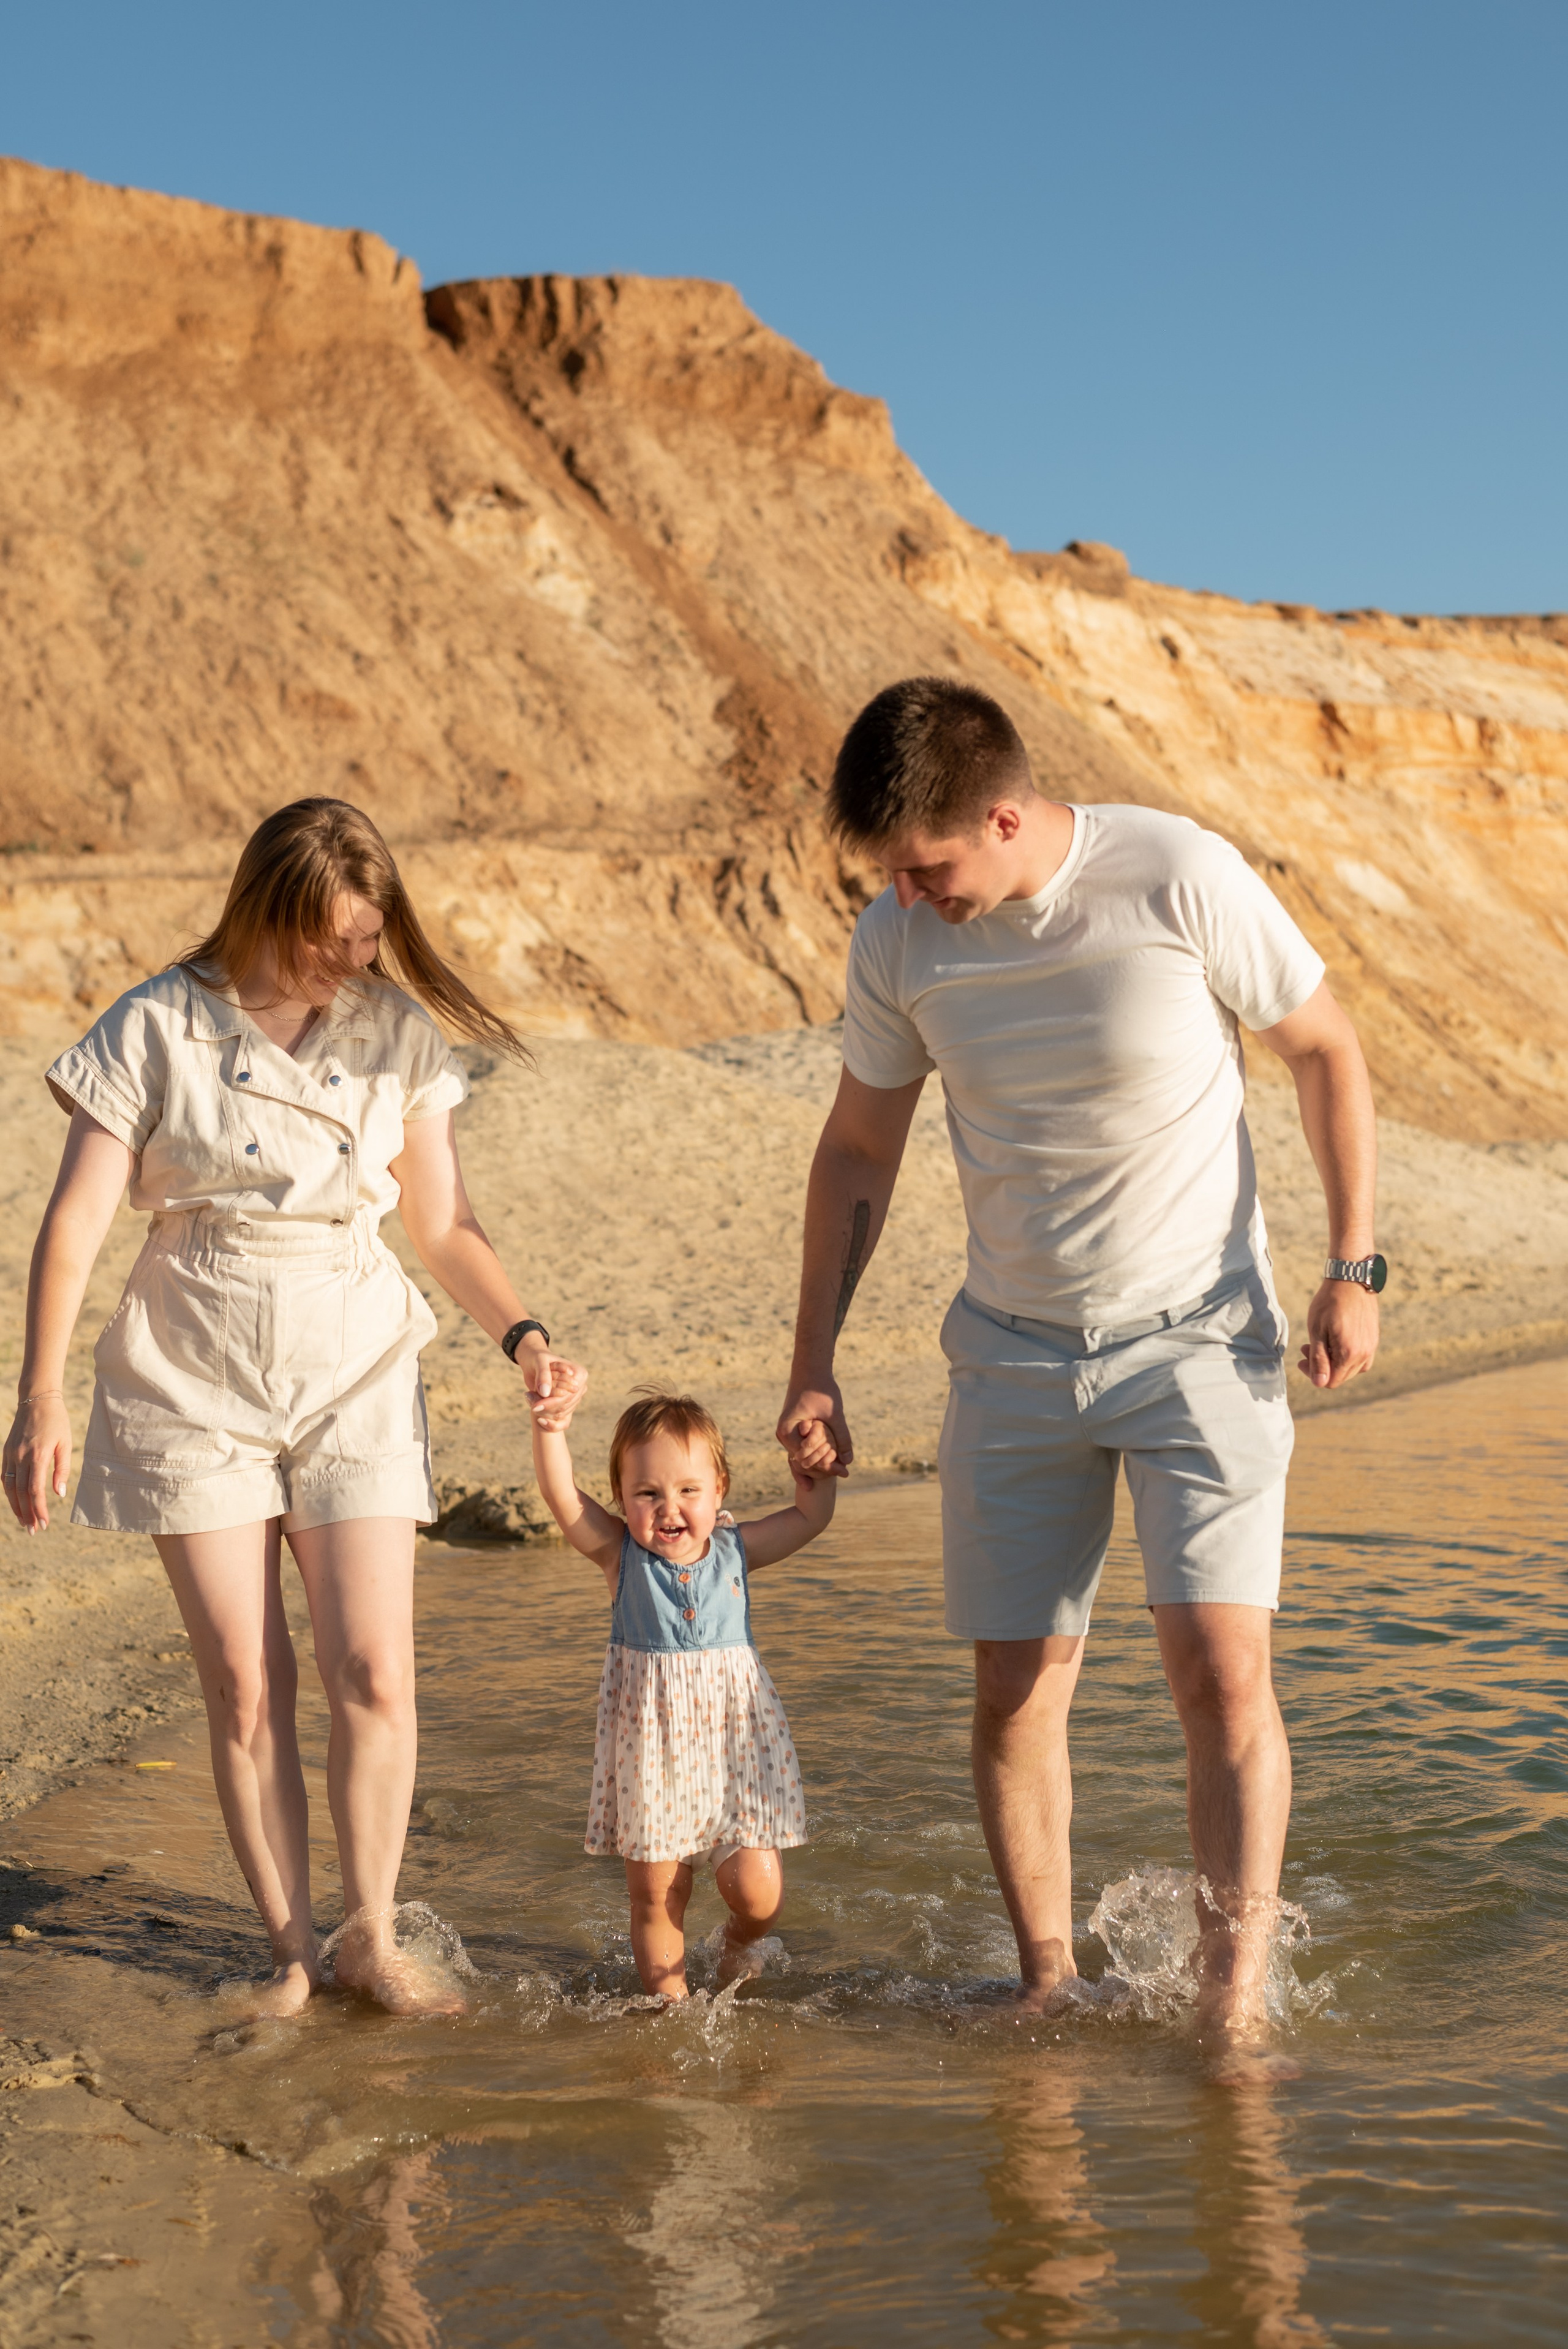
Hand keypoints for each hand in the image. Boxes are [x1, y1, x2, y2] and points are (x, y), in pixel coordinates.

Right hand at [3, 1392, 71, 1532]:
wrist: (37, 1400)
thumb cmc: (57, 1422)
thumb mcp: (65, 1444)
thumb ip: (62, 1469)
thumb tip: (59, 1494)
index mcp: (37, 1455)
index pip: (35, 1490)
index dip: (39, 1509)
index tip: (44, 1524)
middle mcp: (20, 1457)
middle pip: (21, 1493)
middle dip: (27, 1514)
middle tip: (34, 1531)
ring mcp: (10, 1454)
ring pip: (10, 1487)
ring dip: (17, 1507)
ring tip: (25, 1523)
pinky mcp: (6, 1452)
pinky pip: (5, 1477)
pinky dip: (10, 1493)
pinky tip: (16, 1504)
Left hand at [516, 1340, 587, 1430]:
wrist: (534, 1362)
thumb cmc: (538, 1358)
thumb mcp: (539, 1362)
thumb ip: (543, 1376)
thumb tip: (545, 1392)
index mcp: (580, 1374)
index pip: (567, 1395)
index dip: (551, 1402)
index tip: (534, 1407)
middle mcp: (580, 1386)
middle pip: (565, 1406)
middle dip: (547, 1408)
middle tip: (530, 1404)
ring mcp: (575, 1396)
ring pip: (562, 1413)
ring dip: (545, 1412)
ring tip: (531, 1402)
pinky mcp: (568, 1403)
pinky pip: (561, 1418)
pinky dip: (549, 1419)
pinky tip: (538, 1417)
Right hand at [777, 1379, 851, 1476]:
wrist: (810, 1369)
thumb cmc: (820, 1388)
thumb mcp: (834, 1414)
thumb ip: (842, 1437)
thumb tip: (849, 1460)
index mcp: (787, 1432)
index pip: (807, 1460)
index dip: (826, 1466)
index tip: (844, 1471)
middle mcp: (783, 1435)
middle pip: (804, 1460)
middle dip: (824, 1464)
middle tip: (844, 1470)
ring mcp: (788, 1432)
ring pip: (805, 1453)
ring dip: (822, 1458)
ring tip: (841, 1464)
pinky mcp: (794, 1428)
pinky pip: (805, 1445)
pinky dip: (818, 1450)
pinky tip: (834, 1454)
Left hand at [1296, 1280, 1378, 1389]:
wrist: (1351, 1279)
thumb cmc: (1330, 1302)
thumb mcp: (1317, 1331)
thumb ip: (1319, 1359)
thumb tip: (1319, 1383)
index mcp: (1349, 1354)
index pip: (1331, 1381)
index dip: (1314, 1375)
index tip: (1301, 1359)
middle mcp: (1364, 1354)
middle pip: (1341, 1375)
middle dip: (1322, 1366)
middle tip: (1307, 1348)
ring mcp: (1372, 1346)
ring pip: (1351, 1368)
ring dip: (1334, 1361)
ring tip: (1320, 1343)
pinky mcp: (1374, 1338)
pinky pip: (1361, 1358)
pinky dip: (1346, 1355)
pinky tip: (1336, 1341)